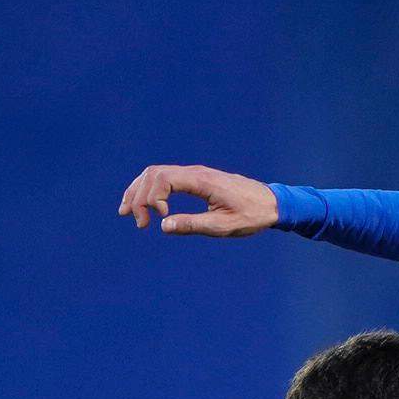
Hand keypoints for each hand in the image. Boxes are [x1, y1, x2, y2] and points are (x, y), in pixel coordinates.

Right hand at [118, 164, 279, 235]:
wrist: (271, 203)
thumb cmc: (251, 215)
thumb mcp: (223, 226)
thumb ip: (193, 225)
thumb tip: (164, 225)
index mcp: (201, 180)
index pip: (162, 178)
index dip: (151, 198)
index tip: (158, 219)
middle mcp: (195, 172)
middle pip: (153, 174)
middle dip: (138, 196)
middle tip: (139, 223)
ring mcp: (194, 174)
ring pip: (156, 174)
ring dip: (140, 191)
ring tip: (128, 213)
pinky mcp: (196, 179)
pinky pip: (166, 178)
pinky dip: (151, 190)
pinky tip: (146, 206)